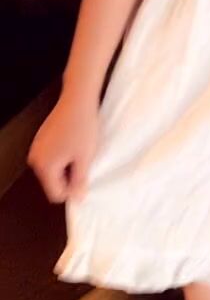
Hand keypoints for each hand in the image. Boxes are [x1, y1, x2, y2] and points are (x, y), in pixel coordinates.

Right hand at [27, 88, 98, 203]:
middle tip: (84, 161)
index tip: (85, 176)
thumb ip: (79, 182)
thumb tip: (77, 199)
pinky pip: (52, 158)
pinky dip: (63, 156)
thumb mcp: (85, 158)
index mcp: (44, 167)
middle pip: (53, 182)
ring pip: (53, 170)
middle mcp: (35, 159)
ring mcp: (36, 148)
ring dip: (67, 166)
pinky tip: (74, 143)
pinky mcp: (40, 140)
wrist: (77, 100)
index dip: (72, 190)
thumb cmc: (83, 129)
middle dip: (69, 177)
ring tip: (80, 151)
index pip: (56, 194)